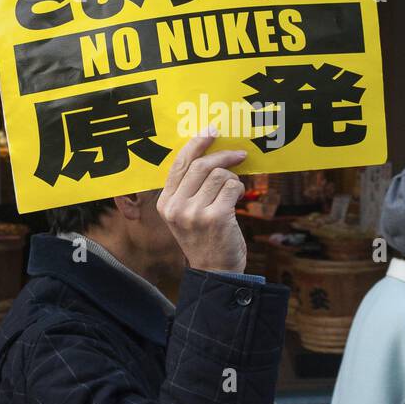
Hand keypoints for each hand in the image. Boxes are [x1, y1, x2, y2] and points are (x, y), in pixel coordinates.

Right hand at [156, 129, 247, 273]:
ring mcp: (195, 213)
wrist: (215, 271)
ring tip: (234, 191)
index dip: (196, 144)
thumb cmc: (205, 239)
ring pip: (219, 176)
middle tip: (239, 154)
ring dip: (232, 179)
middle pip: (201, 165)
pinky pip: (231, 187)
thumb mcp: (185, 215)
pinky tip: (237, 199)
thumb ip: (190, 189)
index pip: (179, 164)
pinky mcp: (215, 217)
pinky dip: (238, 188)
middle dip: (223, 156)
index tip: (211, 131)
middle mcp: (176, 207)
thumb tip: (210, 154)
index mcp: (165, 203)